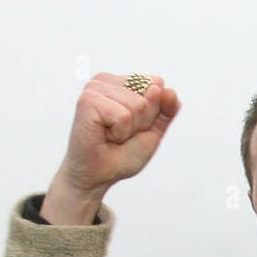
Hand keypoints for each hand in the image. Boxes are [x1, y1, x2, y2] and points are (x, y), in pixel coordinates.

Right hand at [42, 73, 180, 223]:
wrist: (98, 175)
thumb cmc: (122, 154)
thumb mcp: (153, 131)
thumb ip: (166, 110)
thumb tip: (169, 90)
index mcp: (120, 82)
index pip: (156, 84)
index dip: (152, 114)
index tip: (133, 128)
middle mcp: (106, 80)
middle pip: (150, 93)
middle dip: (142, 122)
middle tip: (121, 135)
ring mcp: (95, 87)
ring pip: (138, 105)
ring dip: (129, 129)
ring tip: (112, 136)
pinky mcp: (88, 100)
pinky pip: (123, 116)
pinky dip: (119, 133)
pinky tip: (104, 136)